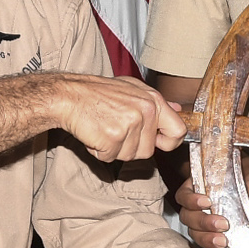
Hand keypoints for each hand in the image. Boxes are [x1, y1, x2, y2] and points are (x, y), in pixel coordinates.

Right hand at [53, 75, 188, 162]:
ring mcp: (130, 125)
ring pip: (130, 156)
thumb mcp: (133, 89)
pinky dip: (100, 152)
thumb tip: (178, 109)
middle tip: (117, 130)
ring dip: (115, 150)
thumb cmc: (99, 93)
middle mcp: (145, 112)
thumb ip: (156, 102)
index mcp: (154, 101)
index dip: (170, 142)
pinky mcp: (113, 138)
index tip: (157, 143)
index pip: (178, 131)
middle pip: (149, 151)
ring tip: (105, 129)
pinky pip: (111, 158)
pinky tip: (96, 135)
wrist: (69, 96)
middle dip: (132, 147)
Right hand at [175, 154, 248, 247]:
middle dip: (202, 222)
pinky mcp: (216, 233)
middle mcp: (200, 202)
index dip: (190, 199)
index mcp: (203, 182)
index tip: (207, 202)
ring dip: (205, 238)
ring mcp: (206, 219)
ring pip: (194, 232)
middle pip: (187, 215)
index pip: (185, 193)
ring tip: (222, 241)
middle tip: (222, 224)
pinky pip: (206, 244)